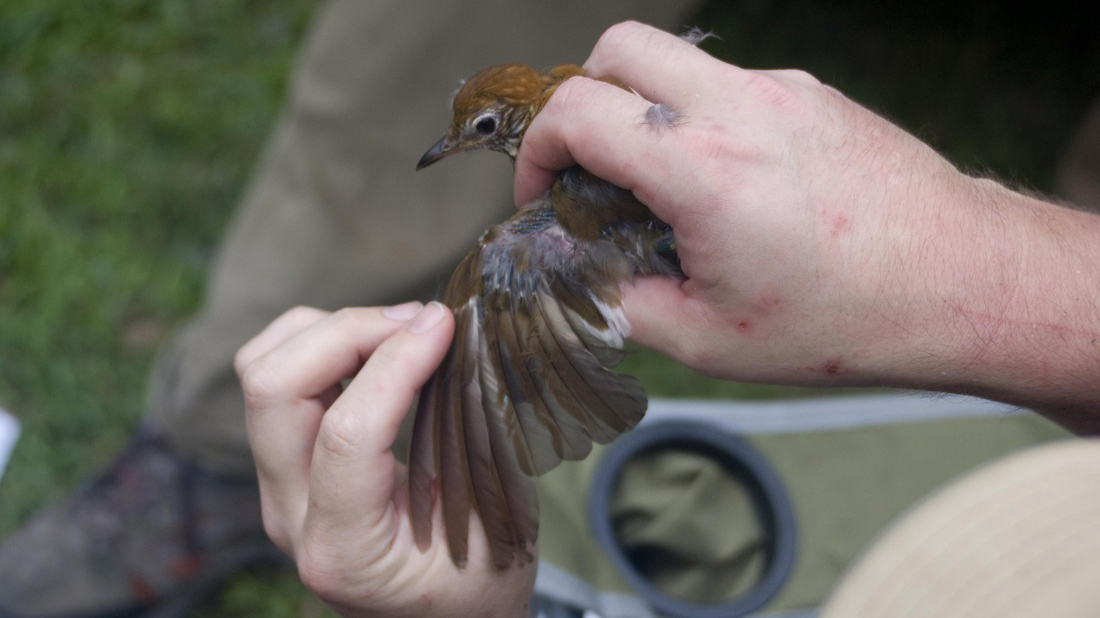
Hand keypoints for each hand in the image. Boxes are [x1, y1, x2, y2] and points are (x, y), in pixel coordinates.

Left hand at [236, 303, 535, 617]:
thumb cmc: (476, 584)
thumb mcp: (493, 528)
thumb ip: (471, 442)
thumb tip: (450, 338)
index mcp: (345, 549)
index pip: (347, 435)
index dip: (396, 363)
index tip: (446, 325)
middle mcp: (292, 516)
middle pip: (273, 389)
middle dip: (349, 330)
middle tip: (422, 321)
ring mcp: (278, 488)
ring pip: (260, 370)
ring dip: (327, 329)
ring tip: (397, 327)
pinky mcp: (282, 464)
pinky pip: (274, 376)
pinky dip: (319, 340)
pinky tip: (374, 345)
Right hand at [515, 22, 1099, 423]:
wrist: (962, 283)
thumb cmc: (846, 319)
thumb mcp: (710, 339)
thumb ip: (621, 305)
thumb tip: (580, 280)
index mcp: (703, 169)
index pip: (578, 111)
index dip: (537, 149)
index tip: (543, 192)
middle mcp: (741, 109)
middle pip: (621, 47)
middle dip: (583, 98)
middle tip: (590, 165)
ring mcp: (783, 91)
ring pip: (677, 62)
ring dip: (643, 109)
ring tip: (663, 187)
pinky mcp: (812, 95)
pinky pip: (730, 85)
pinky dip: (700, 120)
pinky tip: (727, 186)